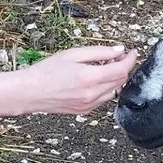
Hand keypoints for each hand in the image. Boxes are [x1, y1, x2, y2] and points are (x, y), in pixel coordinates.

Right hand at [17, 44, 138, 115]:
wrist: (29, 92)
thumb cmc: (46, 72)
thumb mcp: (73, 54)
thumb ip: (99, 52)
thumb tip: (118, 50)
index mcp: (90, 78)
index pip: (122, 69)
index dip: (130, 59)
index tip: (132, 52)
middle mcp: (92, 94)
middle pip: (121, 80)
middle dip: (123, 67)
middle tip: (117, 56)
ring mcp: (90, 105)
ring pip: (114, 90)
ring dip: (115, 78)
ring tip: (103, 66)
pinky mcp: (85, 111)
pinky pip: (104, 99)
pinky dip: (106, 87)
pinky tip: (95, 79)